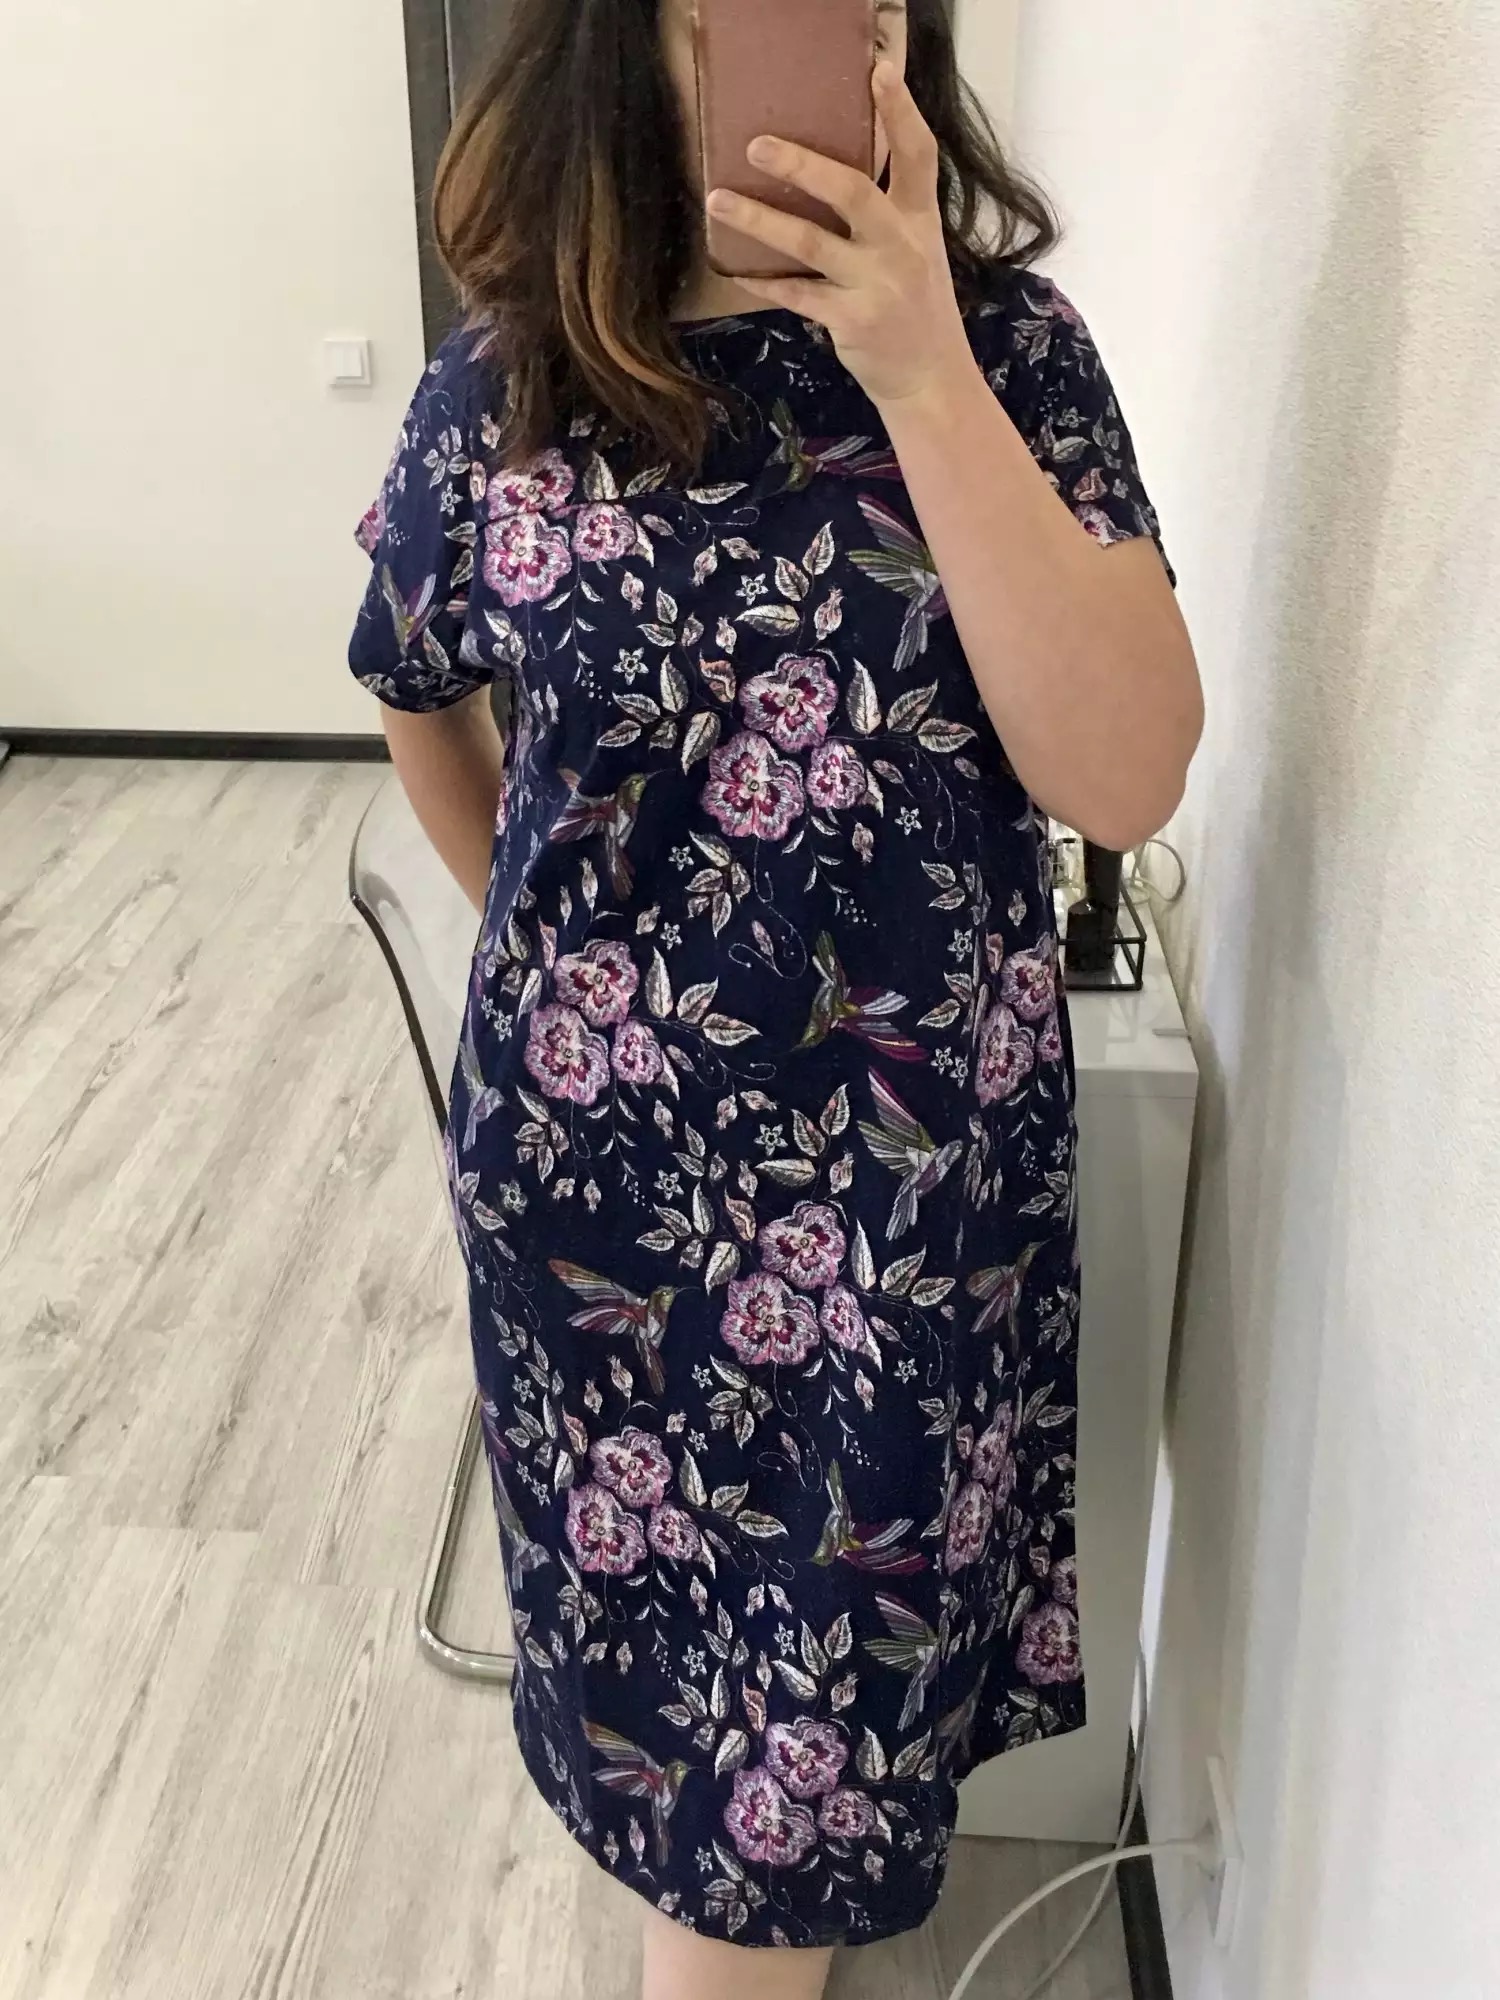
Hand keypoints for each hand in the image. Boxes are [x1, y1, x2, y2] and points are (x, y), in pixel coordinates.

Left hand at [707, 64, 976, 408]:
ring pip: (811, 243)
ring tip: (718, 199)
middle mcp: (901, 247)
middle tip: (757, 145)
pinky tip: (736, 270)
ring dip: (760, 219)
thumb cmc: (915, 306)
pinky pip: (798, 295)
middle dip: (803, 165)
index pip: (919, 155)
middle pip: (852, 192)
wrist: (930, 378)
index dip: (901, 112)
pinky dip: (765, 282)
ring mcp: (877, 285)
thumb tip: (828, 167)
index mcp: (920, 220)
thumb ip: (888, 211)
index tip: (880, 71)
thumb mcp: (917, 250)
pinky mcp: (853, 322)